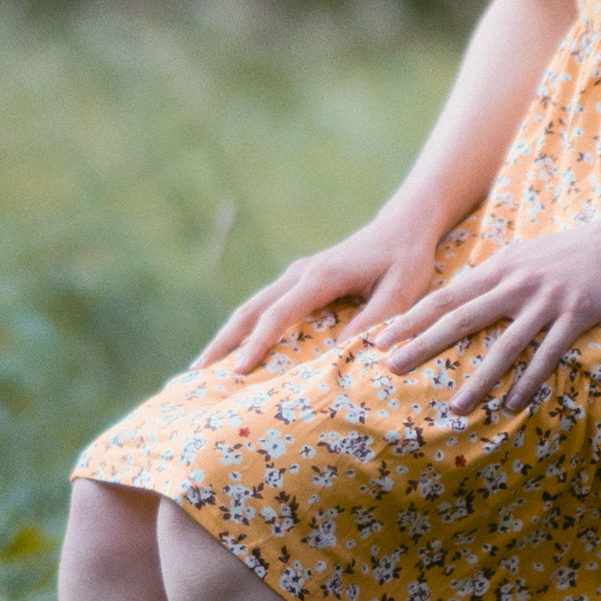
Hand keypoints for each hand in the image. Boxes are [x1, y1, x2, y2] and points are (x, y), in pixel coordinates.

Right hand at [193, 216, 445, 379]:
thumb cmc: (405, 259)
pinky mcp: (300, 280)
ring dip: (227, 336)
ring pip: (251, 306)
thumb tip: (339, 354)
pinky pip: (265, 306)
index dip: (257, 344)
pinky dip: (244, 328)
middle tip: (195, 374)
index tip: (237, 371)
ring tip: (202, 368)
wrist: (403, 226)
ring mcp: (297, 275)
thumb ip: (373, 322)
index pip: (279, 314)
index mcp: (321, 277)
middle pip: (250, 309)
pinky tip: (236, 349)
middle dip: (222, 341)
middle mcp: (300, 274)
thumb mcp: (401, 293)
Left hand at [356, 211, 600, 419]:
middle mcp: (517, 282)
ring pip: (504, 345)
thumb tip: (461, 299)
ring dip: (479, 379)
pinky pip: (547, 355)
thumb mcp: (527, 255)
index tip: (379, 339)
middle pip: (461, 317)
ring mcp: (547, 300)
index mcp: (500, 266)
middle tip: (391, 367)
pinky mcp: (577, 315)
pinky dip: (528, 382)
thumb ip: (495, 277)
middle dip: (422, 343)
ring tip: (457, 408)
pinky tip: (513, 406)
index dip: (410, 318)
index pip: (445, 296)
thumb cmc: (574, 252)